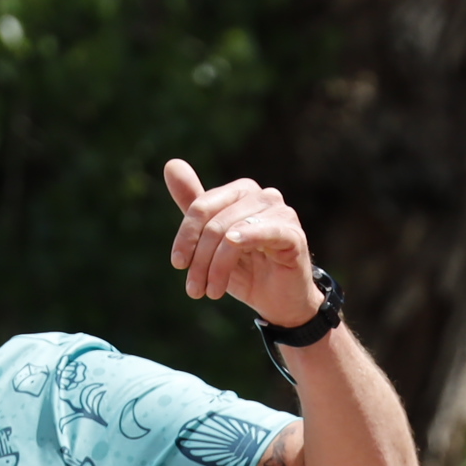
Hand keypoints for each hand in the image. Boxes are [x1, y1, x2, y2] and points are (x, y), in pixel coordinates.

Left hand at [164, 159, 323, 327]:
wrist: (280, 301)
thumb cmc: (247, 270)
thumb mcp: (212, 241)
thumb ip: (194, 205)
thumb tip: (171, 164)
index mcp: (242, 192)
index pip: (202, 206)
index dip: (185, 235)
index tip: (178, 263)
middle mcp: (263, 196)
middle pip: (215, 222)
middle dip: (200, 257)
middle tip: (194, 289)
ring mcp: (282, 213)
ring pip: (232, 232)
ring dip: (216, 266)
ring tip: (211, 291)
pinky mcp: (293, 235)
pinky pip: (265, 232)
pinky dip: (246, 238)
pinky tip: (232, 248)